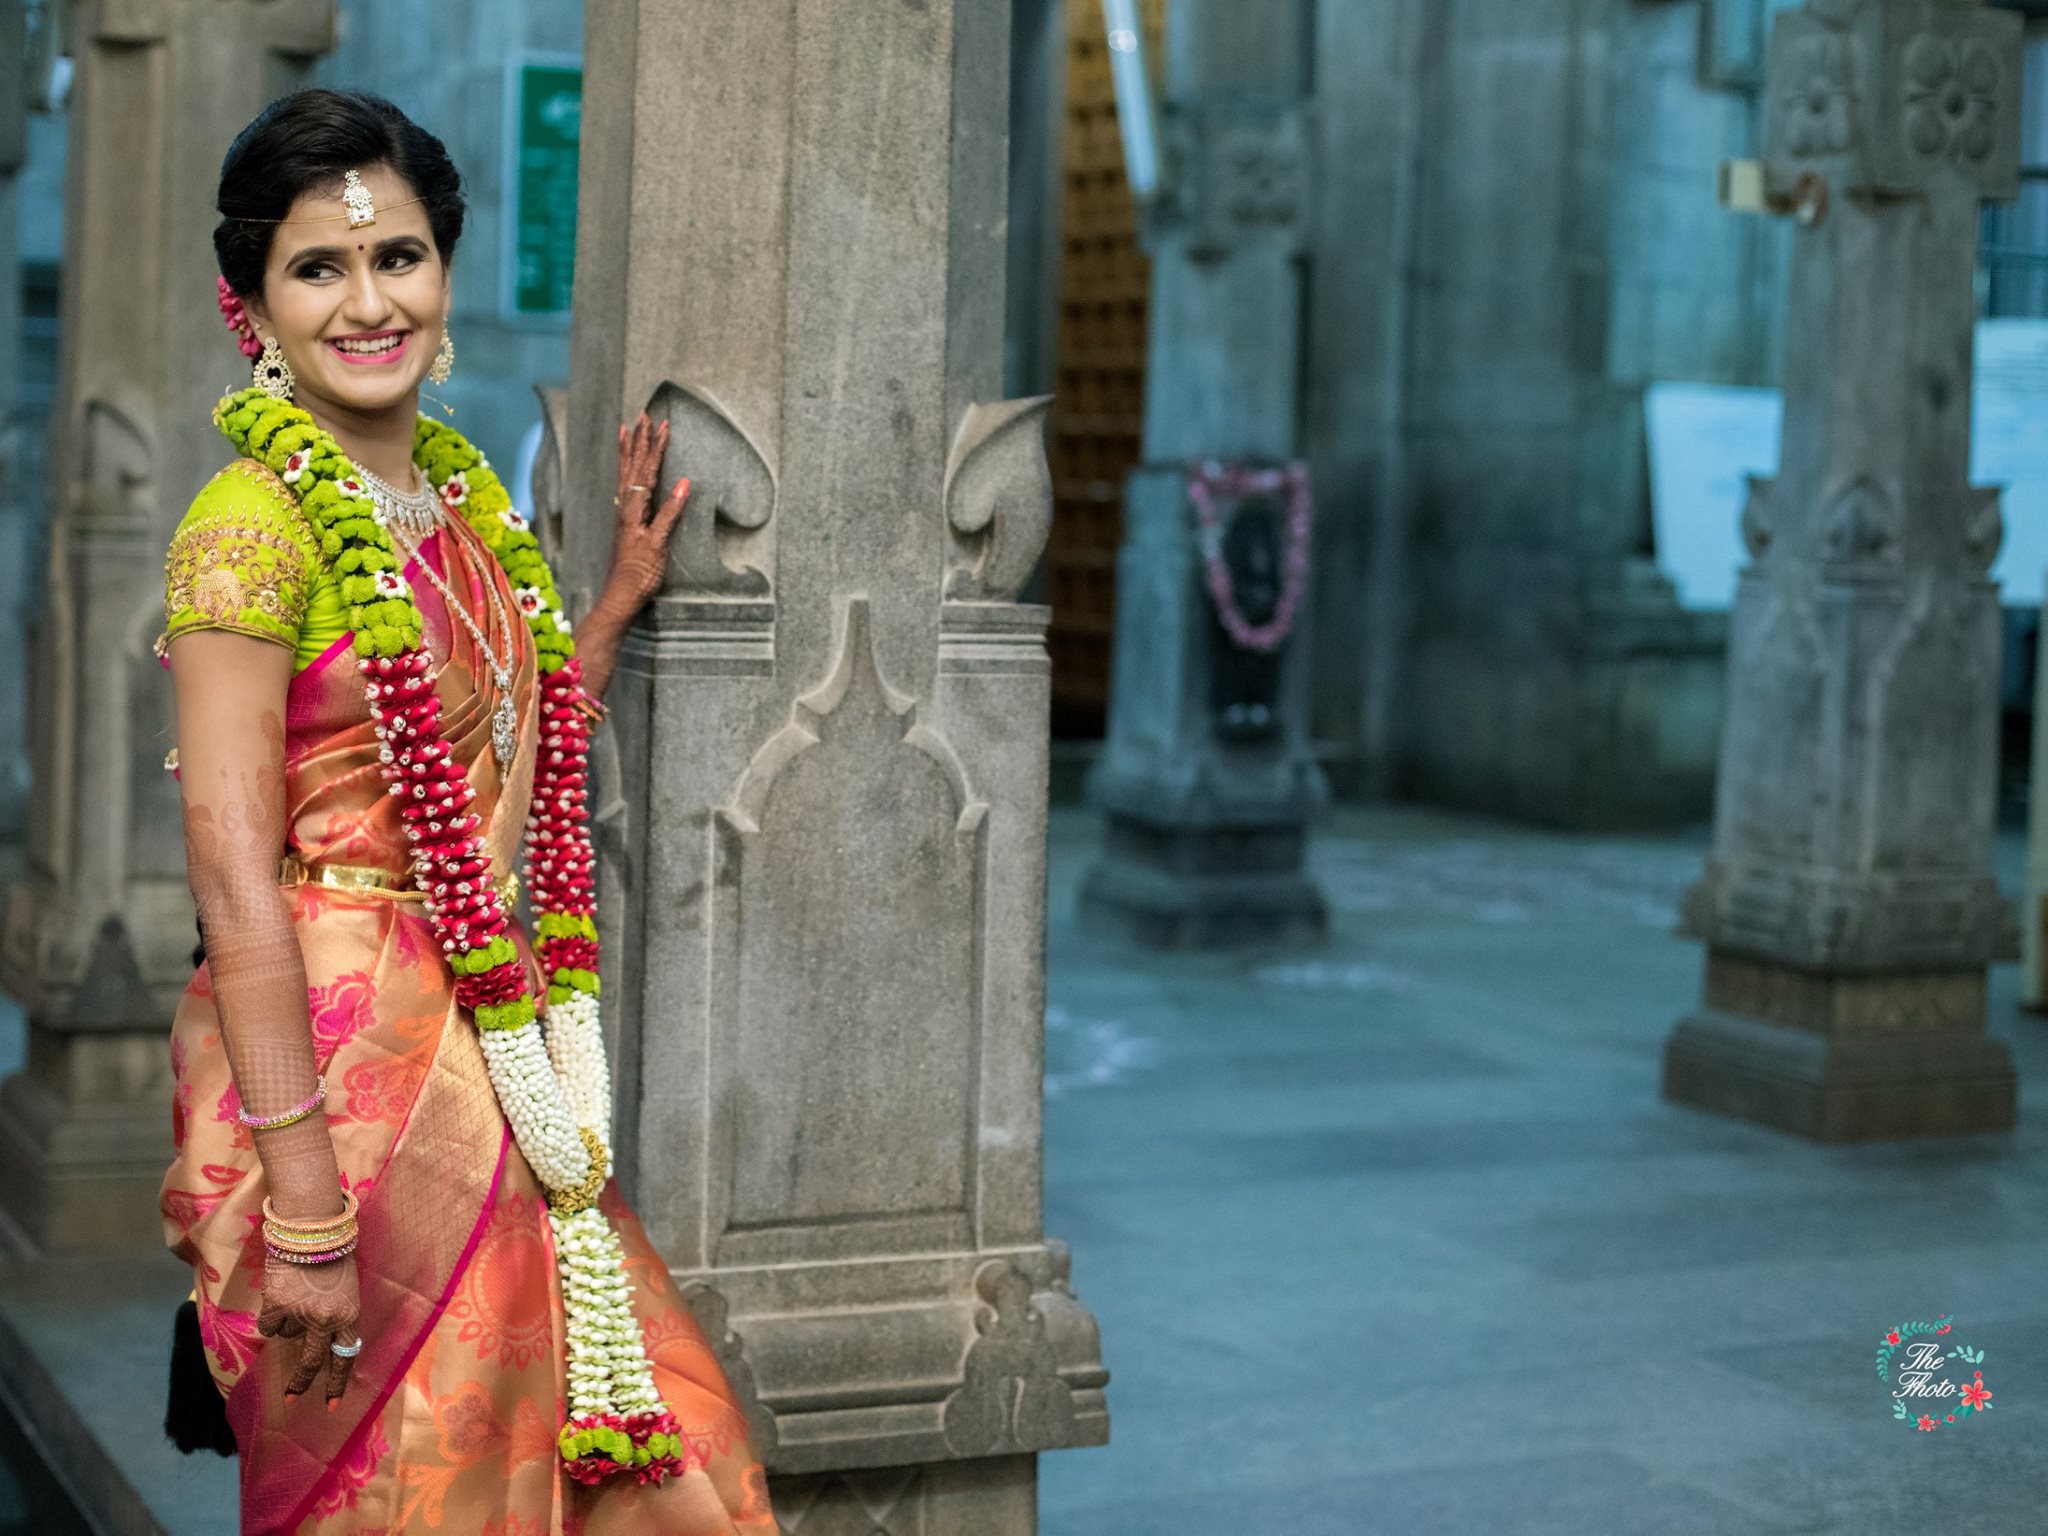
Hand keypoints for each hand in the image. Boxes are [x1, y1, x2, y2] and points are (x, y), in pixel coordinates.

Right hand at [257, 1249, 361, 1407]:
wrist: (312, 1229)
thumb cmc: (333, 1256)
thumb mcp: (346, 1290)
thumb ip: (336, 1316)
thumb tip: (318, 1343)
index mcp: (349, 1315)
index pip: (345, 1357)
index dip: (337, 1382)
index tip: (331, 1405)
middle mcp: (327, 1319)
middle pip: (311, 1361)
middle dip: (301, 1381)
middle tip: (291, 1398)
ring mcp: (301, 1314)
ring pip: (287, 1334)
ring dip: (289, 1320)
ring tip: (297, 1292)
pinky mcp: (276, 1306)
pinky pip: (269, 1325)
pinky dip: (271, 1314)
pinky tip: (280, 1292)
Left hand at [608, 412, 690, 608]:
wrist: (622, 595)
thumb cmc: (641, 573)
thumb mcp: (658, 543)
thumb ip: (670, 513)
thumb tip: (683, 483)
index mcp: (634, 509)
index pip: (647, 471)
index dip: (656, 447)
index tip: (664, 425)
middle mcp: (625, 507)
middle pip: (633, 466)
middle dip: (640, 440)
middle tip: (644, 415)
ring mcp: (623, 513)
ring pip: (625, 473)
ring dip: (629, 450)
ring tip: (628, 430)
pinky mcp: (625, 522)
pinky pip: (624, 486)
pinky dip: (625, 469)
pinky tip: (627, 468)